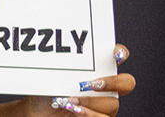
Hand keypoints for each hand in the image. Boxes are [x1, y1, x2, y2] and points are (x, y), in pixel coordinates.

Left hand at [18, 44, 134, 116]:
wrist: (38, 113)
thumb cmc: (45, 92)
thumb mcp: (50, 75)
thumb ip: (60, 66)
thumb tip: (59, 56)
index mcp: (96, 71)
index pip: (117, 58)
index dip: (120, 53)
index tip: (114, 54)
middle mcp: (105, 87)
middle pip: (126, 83)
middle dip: (112, 82)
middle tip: (91, 83)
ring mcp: (103, 104)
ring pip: (112, 103)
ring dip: (91, 100)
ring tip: (70, 99)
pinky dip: (90, 114)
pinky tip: (75, 109)